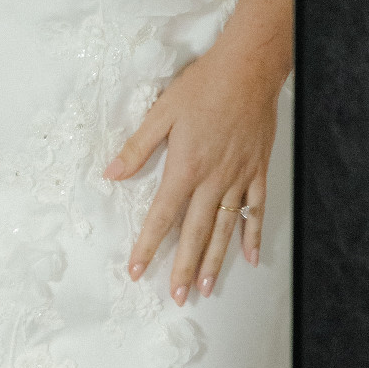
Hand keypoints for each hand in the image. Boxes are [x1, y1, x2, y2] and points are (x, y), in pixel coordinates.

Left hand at [104, 45, 281, 302]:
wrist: (248, 71)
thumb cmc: (202, 87)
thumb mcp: (161, 113)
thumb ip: (137, 147)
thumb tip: (111, 173)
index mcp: (186, 167)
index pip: (162, 216)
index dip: (148, 246)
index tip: (137, 271)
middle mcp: (214, 180)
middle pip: (196, 233)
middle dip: (185, 267)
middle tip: (177, 296)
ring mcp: (239, 179)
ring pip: (225, 229)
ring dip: (216, 261)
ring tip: (207, 288)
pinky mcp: (257, 172)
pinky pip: (255, 211)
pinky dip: (252, 235)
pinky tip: (250, 257)